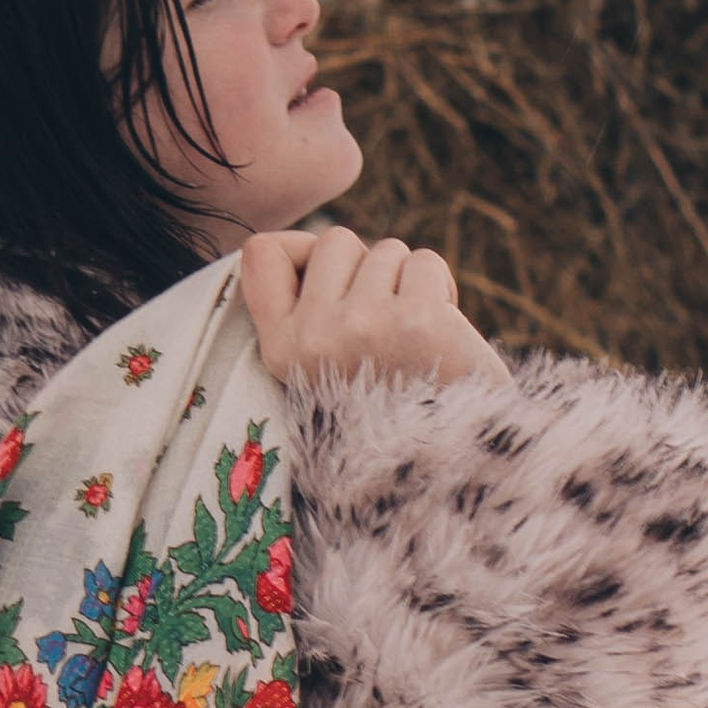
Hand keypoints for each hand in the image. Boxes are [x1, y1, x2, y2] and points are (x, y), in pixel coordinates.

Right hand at [239, 226, 509, 389]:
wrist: (447, 466)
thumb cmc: (387, 409)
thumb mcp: (318, 373)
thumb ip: (306, 313)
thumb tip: (312, 245)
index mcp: (281, 352)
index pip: (261, 253)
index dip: (299, 249)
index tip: (331, 281)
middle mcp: (314, 338)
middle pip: (335, 241)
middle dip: (367, 269)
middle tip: (385, 324)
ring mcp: (366, 326)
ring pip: (386, 249)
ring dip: (408, 282)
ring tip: (415, 336)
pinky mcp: (420, 320)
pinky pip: (426, 262)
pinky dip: (441, 288)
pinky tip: (443, 333)